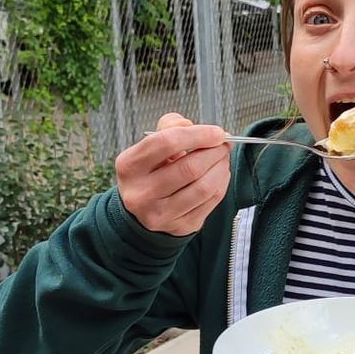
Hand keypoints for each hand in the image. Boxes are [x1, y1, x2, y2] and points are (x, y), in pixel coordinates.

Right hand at [116, 111, 229, 236]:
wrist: (142, 209)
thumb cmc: (150, 171)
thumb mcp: (150, 144)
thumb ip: (169, 127)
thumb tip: (192, 126)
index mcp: (130, 165)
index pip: (166, 143)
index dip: (198, 134)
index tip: (217, 132)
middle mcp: (141, 193)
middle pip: (190, 168)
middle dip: (215, 152)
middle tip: (224, 144)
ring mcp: (160, 214)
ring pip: (204, 187)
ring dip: (221, 168)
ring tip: (222, 158)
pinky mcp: (179, 227)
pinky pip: (211, 202)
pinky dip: (221, 184)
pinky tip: (219, 175)